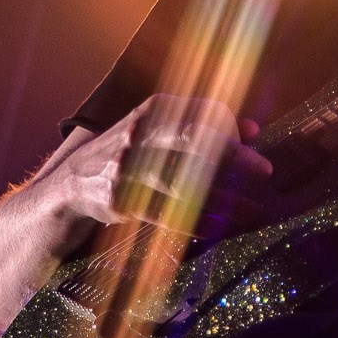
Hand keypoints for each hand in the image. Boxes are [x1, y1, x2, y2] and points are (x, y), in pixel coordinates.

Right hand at [43, 93, 273, 237]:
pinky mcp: (119, 200)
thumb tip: (252, 128)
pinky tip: (218, 228)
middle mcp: (140, 133)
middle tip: (265, 170)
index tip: (254, 143)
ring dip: (223, 199)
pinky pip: (166, 213)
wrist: (72, 184)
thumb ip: (205, 126)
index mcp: (154, 110)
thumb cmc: (130, 154)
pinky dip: (195, 221)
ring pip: (184, 182)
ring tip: (252, 211)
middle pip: (194, 140)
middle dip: (233, 155)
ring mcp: (127, 167)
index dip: (230, 125)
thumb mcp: (160, 131)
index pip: (200, 110)